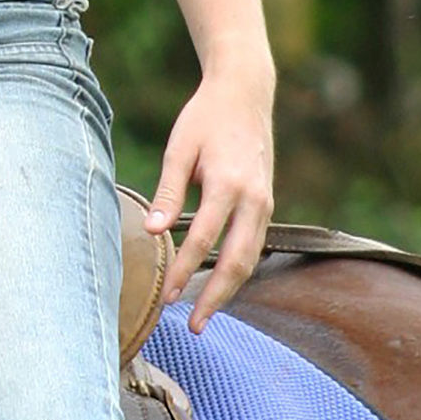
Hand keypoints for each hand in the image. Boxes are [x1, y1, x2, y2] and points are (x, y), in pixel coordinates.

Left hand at [144, 65, 274, 332]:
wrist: (245, 94)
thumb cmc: (204, 119)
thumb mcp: (179, 149)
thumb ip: (167, 193)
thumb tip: (153, 233)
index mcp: (226, 184)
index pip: (203, 240)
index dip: (183, 271)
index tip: (165, 297)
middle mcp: (253, 199)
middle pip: (236, 261)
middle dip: (215, 296)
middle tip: (193, 325)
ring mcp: (265, 202)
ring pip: (251, 258)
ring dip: (229, 289)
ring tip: (205, 314)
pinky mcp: (267, 203)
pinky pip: (255, 245)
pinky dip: (239, 268)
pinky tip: (221, 283)